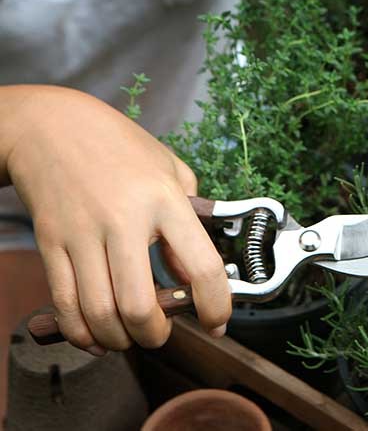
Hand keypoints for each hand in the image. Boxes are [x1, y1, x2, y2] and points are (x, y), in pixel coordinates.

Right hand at [1, 86, 230, 353]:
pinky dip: (81, 331)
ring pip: (99, 312)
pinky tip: (95, 334)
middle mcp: (124, 220)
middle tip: (161, 335)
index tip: (217, 322)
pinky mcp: (51, 243)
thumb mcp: (171, 169)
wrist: (52, 126)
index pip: (201, 266)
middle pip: (138, 304)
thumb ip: (192, 217)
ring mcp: (83, 234)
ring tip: (130, 337)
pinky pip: (64, 303)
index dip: (216, 305)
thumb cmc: (121, 145)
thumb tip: (195, 272)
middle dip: (155, 335)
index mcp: (165, 199)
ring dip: (118, 340)